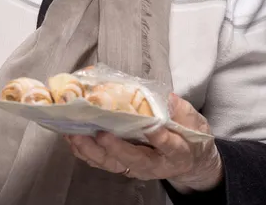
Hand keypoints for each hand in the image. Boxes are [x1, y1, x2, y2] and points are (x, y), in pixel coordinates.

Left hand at [65, 93, 222, 192]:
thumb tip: (168, 98)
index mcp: (177, 152)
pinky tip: (71, 138)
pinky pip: (101, 162)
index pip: (169, 146)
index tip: (151, 128)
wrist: (189, 160)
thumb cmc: (190, 136)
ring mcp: (136, 166)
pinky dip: (85, 152)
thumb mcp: (194, 121)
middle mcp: (154, 164)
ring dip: (92, 150)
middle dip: (115, 148)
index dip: (160, 138)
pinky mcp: (122, 164)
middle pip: (134, 159)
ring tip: (75, 135)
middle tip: (101, 133)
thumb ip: (181, 111)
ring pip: (112, 163)